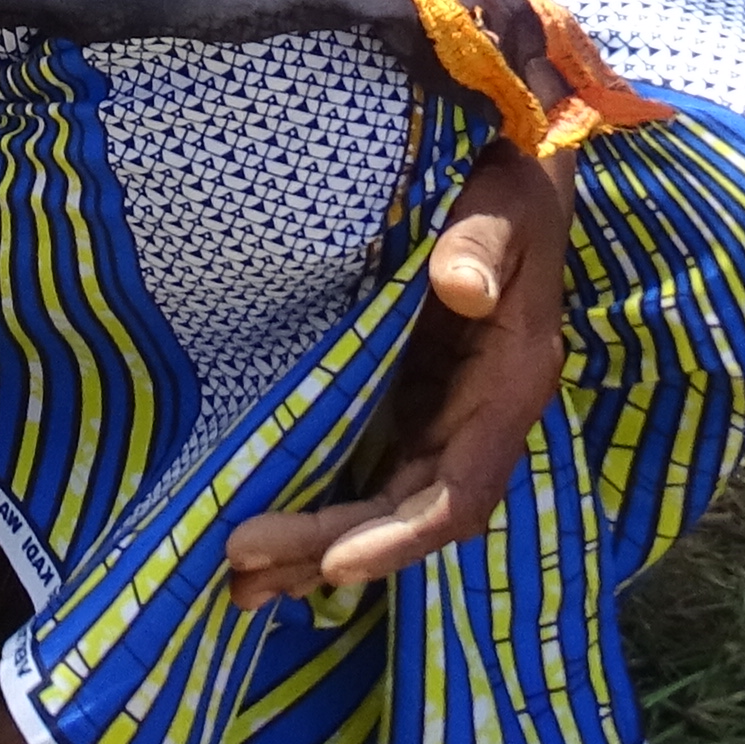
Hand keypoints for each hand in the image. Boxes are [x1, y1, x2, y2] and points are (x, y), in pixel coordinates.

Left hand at [218, 144, 566, 603]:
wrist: (507, 161)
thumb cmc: (507, 177)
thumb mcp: (507, 197)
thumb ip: (486, 239)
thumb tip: (462, 288)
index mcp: (510, 385)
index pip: (458, 492)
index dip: (400, 536)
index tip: (335, 564)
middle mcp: (477, 416)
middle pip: (406, 513)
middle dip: (329, 547)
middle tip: (239, 565)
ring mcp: (441, 411)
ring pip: (382, 503)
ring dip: (314, 546)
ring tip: (234, 582)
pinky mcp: (409, 395)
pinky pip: (365, 467)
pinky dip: (318, 503)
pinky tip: (263, 528)